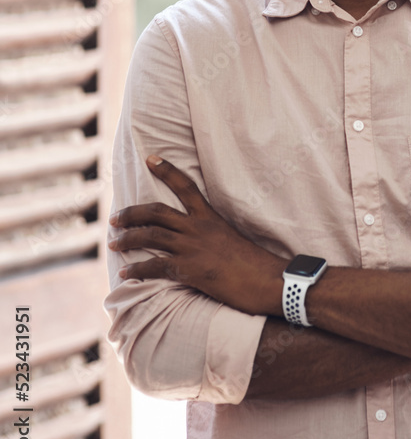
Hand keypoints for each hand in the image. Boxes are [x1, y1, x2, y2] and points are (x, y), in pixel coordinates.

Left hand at [108, 156, 284, 315]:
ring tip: (113, 242)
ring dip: (128, 239)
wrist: (269, 281)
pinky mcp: (190, 270)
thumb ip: (214, 235)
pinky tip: (125, 273)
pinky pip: (155, 266)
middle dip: (131, 214)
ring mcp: (193, 248)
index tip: (150, 158)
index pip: (186, 186)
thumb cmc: (256, 263)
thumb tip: (204, 240)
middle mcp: (199, 228)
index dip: (166, 170)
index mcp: (211, 217)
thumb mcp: (234, 239)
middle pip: (157, 212)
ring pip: (151, 236)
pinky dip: (137, 268)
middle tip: (114, 218)